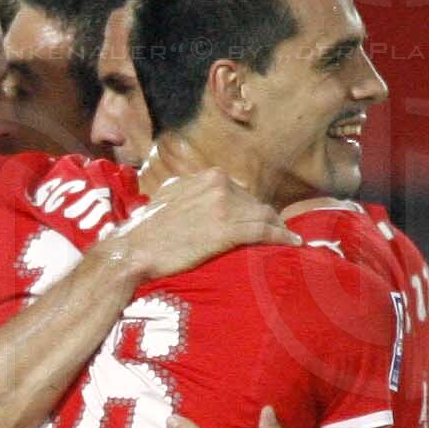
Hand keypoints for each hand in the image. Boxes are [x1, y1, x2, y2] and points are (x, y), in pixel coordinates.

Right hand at [112, 169, 293, 281]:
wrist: (134, 250)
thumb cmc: (146, 231)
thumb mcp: (167, 198)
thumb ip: (187, 192)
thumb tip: (195, 197)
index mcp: (205, 177)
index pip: (239, 191)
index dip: (250, 208)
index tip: (257, 220)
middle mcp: (217, 185)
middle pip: (254, 202)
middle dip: (266, 218)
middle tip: (278, 233)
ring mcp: (223, 206)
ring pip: (263, 215)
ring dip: (278, 228)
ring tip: (289, 240)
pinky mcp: (227, 229)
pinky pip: (264, 231)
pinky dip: (281, 237)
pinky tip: (293, 243)